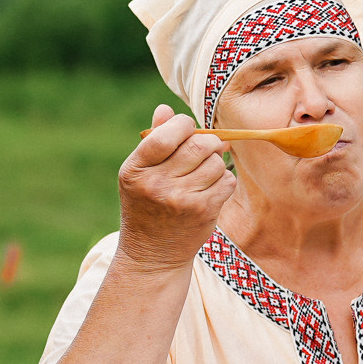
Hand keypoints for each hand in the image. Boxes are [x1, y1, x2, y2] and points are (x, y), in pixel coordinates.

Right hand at [117, 106, 233, 267]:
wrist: (152, 254)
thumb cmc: (146, 206)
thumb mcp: (140, 174)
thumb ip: (154, 140)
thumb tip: (166, 109)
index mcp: (136, 170)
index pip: (166, 134)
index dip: (183, 125)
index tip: (187, 129)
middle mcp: (157, 184)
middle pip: (198, 145)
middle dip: (208, 142)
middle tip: (206, 148)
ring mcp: (181, 200)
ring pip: (216, 162)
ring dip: (216, 163)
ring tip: (205, 173)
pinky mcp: (203, 212)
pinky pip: (227, 181)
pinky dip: (224, 181)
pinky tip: (211, 188)